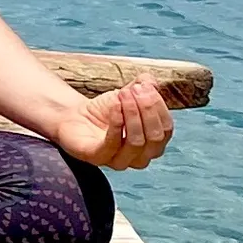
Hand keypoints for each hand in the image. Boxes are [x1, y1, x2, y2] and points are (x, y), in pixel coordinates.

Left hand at [53, 80, 173, 169]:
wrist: (76, 116)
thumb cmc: (107, 110)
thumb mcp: (129, 93)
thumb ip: (144, 86)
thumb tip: (150, 81)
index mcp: (153, 144)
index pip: (166, 129)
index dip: (158, 106)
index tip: (144, 86)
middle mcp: (141, 157)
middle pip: (155, 137)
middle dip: (147, 109)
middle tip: (134, 90)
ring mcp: (120, 161)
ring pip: (136, 142)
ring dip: (132, 113)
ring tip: (123, 94)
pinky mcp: (98, 159)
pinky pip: (112, 144)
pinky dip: (116, 121)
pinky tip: (115, 105)